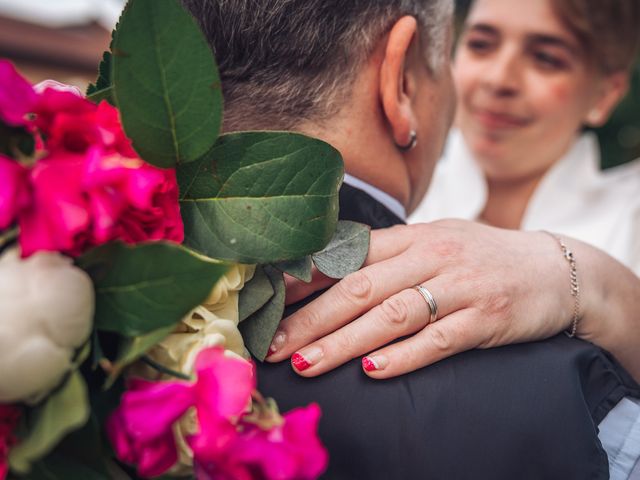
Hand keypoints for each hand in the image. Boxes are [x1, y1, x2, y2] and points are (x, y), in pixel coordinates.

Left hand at [266, 220, 574, 377]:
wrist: (556, 268)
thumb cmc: (482, 257)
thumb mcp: (436, 241)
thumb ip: (390, 253)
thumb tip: (332, 267)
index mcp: (414, 236)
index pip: (349, 254)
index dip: (304, 276)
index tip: (269, 298)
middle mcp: (432, 256)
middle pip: (360, 287)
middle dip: (310, 318)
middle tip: (272, 343)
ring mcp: (459, 287)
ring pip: (391, 316)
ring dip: (343, 342)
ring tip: (305, 363)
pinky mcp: (485, 318)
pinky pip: (437, 340)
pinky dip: (402, 357)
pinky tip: (371, 372)